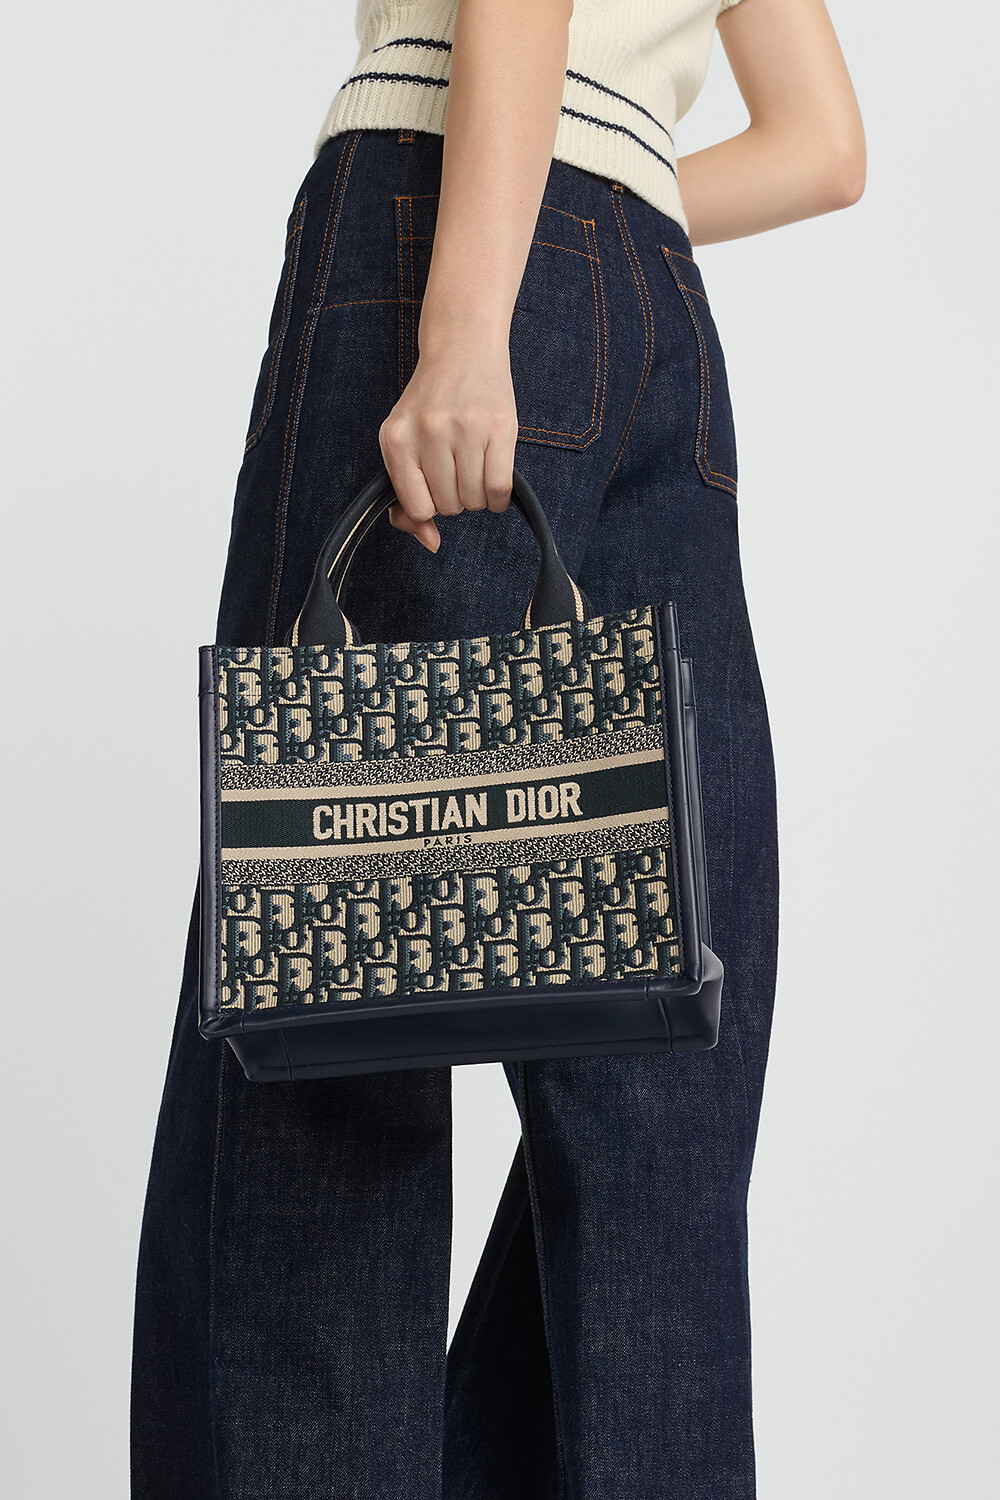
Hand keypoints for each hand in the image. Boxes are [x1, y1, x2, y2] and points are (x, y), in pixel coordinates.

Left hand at [378, 339, 517, 551]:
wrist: (462, 350)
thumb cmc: (431, 404)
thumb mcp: (404, 443)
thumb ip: (406, 497)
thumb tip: (431, 543)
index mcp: (396, 438)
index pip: (418, 507)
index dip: (431, 505)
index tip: (435, 486)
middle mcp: (429, 432)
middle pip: (448, 506)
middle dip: (455, 497)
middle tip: (457, 469)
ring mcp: (466, 429)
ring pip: (474, 501)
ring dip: (478, 497)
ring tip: (475, 469)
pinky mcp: (500, 428)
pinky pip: (499, 490)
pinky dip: (499, 499)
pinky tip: (494, 484)